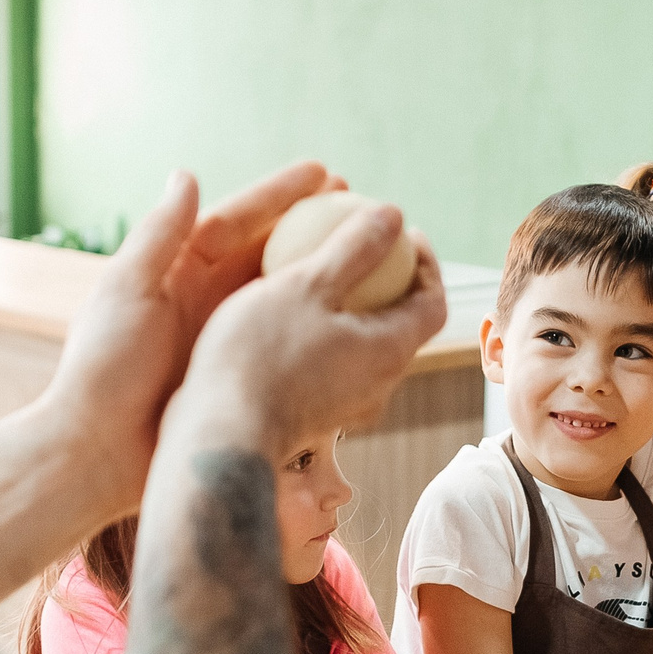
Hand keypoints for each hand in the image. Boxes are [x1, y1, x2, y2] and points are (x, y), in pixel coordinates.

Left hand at [37, 163, 342, 512]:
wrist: (97, 453)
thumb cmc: (103, 369)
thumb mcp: (127, 293)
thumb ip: (159, 236)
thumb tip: (187, 175)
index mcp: (177, 272)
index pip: (237, 221)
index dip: (281, 195)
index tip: (326, 175)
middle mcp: (204, 299)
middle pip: (269, 252)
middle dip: (313, 226)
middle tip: (362, 206)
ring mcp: (222, 339)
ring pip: (283, 297)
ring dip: (322, 274)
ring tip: (371, 259)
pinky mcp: (234, 377)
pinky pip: (283, 347)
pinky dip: (315, 330)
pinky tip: (353, 324)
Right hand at [168, 187, 448, 459]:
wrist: (219, 438)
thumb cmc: (261, 357)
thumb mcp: (308, 285)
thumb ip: (355, 247)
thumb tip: (394, 214)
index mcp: (391, 350)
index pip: (433, 302)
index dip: (427, 262)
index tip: (402, 231)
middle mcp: (379, 383)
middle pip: (403, 323)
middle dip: (391, 280)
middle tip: (362, 244)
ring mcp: (347, 404)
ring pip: (364, 343)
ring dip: (353, 305)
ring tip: (320, 272)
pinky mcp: (314, 413)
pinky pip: (332, 360)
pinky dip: (323, 329)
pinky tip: (285, 311)